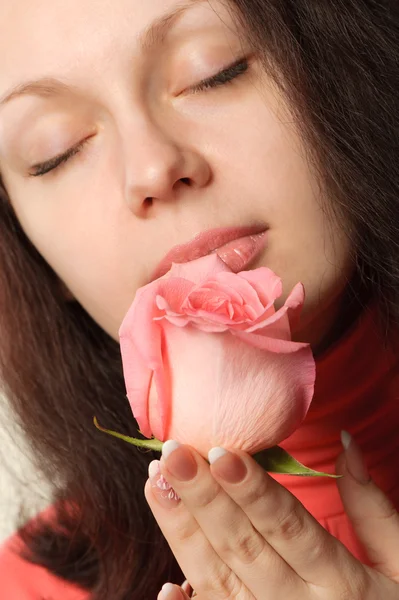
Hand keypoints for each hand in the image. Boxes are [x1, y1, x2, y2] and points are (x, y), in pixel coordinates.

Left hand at [144, 433, 398, 599]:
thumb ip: (372, 507)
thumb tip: (347, 442)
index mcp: (340, 582)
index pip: (287, 526)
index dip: (252, 490)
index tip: (219, 452)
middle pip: (243, 547)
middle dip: (203, 499)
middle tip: (171, 455)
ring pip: (216, 581)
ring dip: (182, 533)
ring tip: (157, 485)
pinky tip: (165, 588)